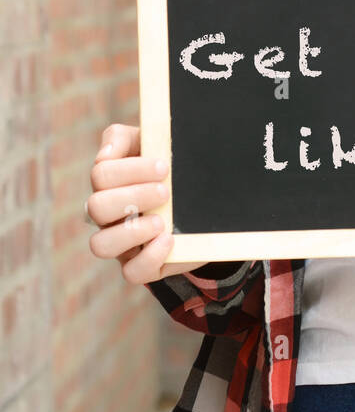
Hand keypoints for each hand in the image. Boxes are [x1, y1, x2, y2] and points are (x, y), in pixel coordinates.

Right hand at [87, 123, 207, 282]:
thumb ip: (122, 138)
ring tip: (161, 220)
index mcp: (108, 183)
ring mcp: (123, 243)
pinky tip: (168, 240)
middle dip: (133, 196)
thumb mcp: (150, 143)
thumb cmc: (167, 168)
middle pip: (95, 208)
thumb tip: (105, 153)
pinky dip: (149, 257)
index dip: (130, 170)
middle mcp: (108, 215)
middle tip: (165, 191)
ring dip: (131, 231)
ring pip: (101, 246)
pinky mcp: (145, 265)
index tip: (163, 166)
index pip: (101, 174)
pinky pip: (132, 273)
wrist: (201, 198)